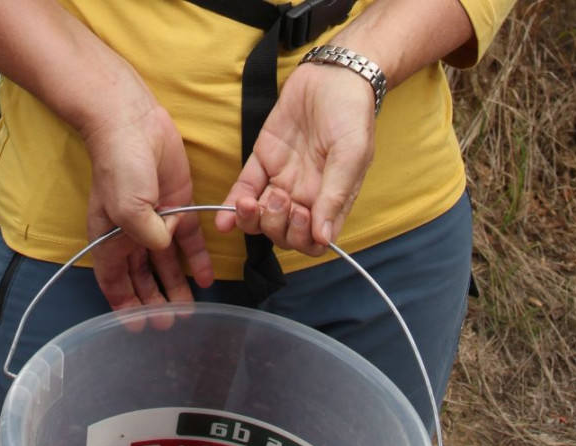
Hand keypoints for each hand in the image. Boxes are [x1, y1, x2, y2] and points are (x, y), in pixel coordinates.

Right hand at [84, 97, 213, 312]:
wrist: (133, 123)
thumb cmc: (120, 166)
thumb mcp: (126, 208)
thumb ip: (146, 236)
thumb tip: (164, 247)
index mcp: (109, 239)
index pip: (114, 282)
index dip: (124, 305)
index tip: (136, 326)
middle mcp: (132, 235)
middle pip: (142, 278)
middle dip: (154, 302)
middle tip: (168, 324)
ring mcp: (157, 222)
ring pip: (166, 264)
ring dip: (176, 287)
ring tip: (188, 310)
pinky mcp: (178, 207)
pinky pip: (189, 241)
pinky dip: (197, 260)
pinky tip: (207, 280)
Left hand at [215, 62, 376, 255]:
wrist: (332, 74)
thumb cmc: (351, 113)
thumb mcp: (352, 154)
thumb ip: (335, 196)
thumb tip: (324, 239)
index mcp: (330, 200)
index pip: (312, 241)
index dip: (302, 238)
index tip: (301, 214)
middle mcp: (304, 196)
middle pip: (283, 233)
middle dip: (276, 226)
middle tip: (280, 198)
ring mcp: (281, 180)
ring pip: (260, 217)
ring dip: (252, 220)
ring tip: (251, 204)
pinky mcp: (262, 161)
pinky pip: (244, 189)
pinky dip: (232, 206)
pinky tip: (223, 219)